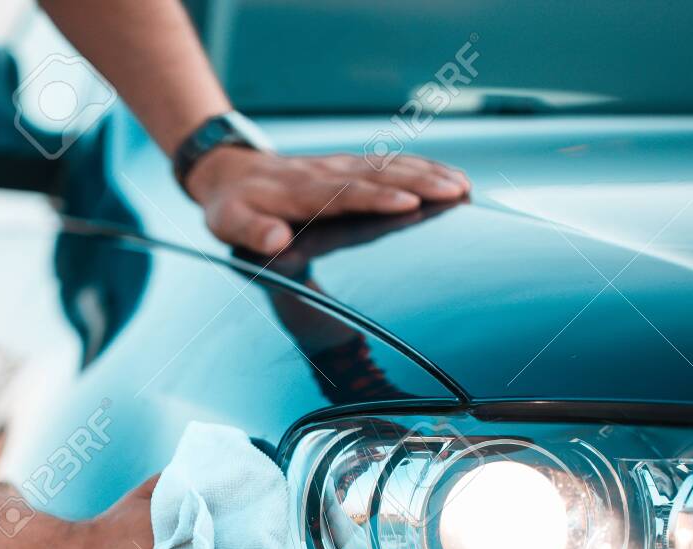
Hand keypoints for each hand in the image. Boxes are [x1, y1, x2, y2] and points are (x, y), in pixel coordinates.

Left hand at [185, 148, 470, 255]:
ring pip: (389, 166)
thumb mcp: (230, 225)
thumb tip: (276, 241)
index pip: (344, 194)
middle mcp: (326, 175)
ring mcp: (340, 168)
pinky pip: (389, 163)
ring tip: (463, 187)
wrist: (231, 174)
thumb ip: (253, 233)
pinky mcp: (349, 167)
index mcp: (300, 192)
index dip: (377, 198)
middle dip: (419, 182)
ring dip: (428, 173)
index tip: (408, 202)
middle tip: (456, 192)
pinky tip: (449, 176)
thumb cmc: (233, 208)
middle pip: (378, 175)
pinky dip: (421, 167)